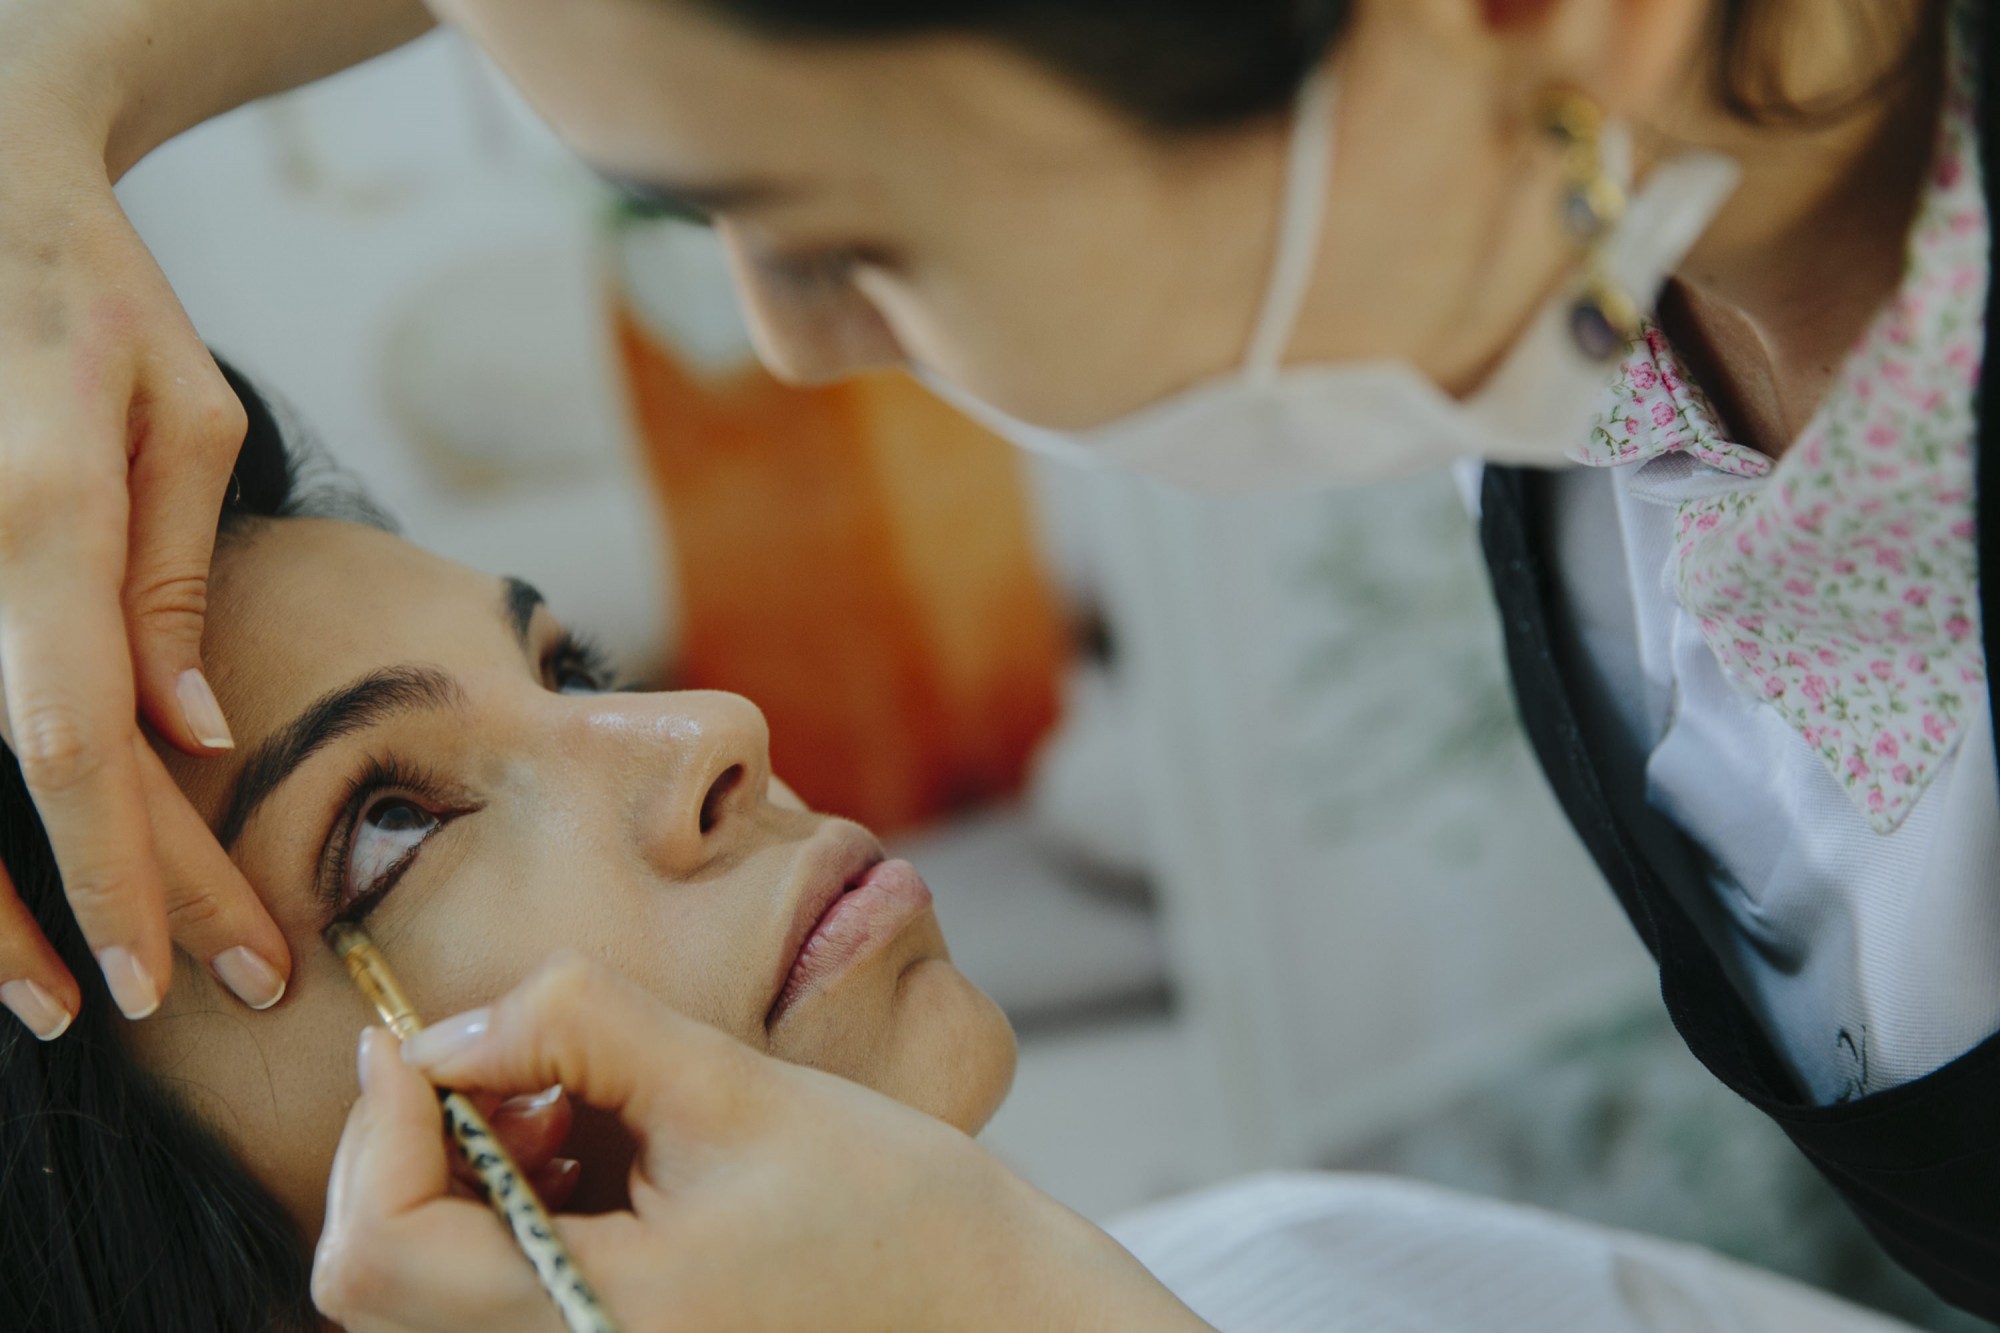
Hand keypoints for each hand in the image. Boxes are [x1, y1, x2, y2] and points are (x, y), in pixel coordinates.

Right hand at [0, 6, 290, 1036]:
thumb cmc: (94, 304)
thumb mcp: (180, 413)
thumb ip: (178, 581)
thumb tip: (193, 743)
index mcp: (40, 521)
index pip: (76, 746)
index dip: (121, 876)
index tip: (177, 973)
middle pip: (7, 786)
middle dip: (89, 911)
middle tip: (177, 1001)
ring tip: (51, 1001)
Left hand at [314, 955, 1210, 1332]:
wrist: (991, 1316)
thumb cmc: (895, 1214)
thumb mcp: (737, 1092)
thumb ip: (581, 1029)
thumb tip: (446, 1026)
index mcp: (594, 1323)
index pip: (377, 1258)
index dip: (382, 1129)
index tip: (425, 1034)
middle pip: (382, 1276)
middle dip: (419, 1141)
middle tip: (507, 1057)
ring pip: (435, 1276)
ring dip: (471, 1168)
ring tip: (581, 1101)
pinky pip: (501, 1285)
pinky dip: (520, 1202)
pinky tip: (604, 1148)